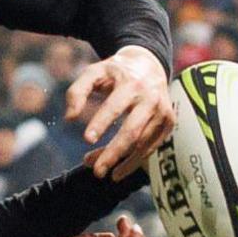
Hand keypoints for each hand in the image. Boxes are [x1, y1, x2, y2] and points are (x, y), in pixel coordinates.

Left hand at [66, 46, 174, 181]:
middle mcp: (150, 98)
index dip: (101, 123)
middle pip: (132, 131)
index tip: (87, 140)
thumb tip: (69, 118)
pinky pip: (151, 147)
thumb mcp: (94, 72)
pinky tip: (119, 168)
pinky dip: (135, 160)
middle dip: (114, 153)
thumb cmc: (116, 72)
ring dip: (122, 161)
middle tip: (97, 171)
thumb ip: (77, 92)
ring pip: (142, 144)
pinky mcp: (169, 122)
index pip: (114, 106)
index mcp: (131, 83)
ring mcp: (163, 111)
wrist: (150, 65)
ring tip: (103, 172)